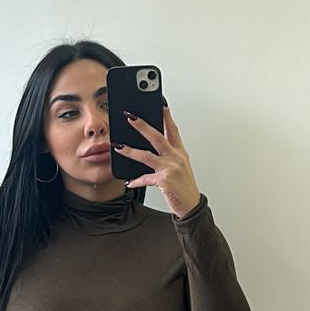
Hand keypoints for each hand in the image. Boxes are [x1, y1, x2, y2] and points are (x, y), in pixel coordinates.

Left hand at [116, 101, 201, 219]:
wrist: (191, 206)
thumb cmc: (184, 187)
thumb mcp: (180, 167)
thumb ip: (169, 156)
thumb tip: (153, 148)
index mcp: (180, 153)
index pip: (173, 130)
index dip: (167, 117)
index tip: (161, 105)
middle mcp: (176, 158)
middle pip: (157, 137)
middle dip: (142, 126)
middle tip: (130, 117)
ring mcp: (170, 168)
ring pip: (146, 156)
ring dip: (130, 151)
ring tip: (118, 146)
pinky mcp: (164, 181)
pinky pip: (145, 178)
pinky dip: (136, 180)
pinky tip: (129, 181)